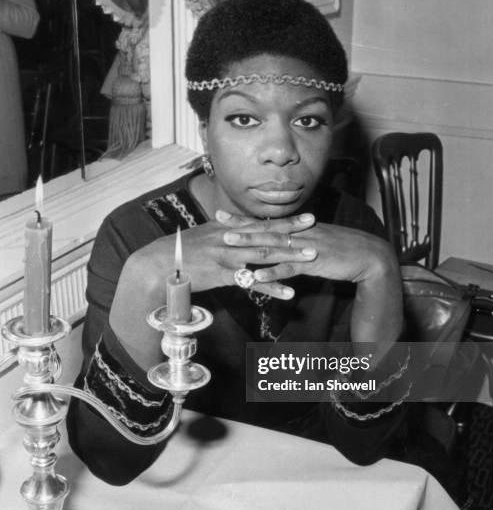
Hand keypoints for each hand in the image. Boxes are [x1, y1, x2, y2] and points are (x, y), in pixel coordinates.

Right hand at [124, 212, 317, 300]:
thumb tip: (232, 227)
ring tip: (312, 257)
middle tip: (316, 229)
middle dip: (294, 232)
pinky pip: (252, 282)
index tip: (306, 217)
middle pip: (267, 234)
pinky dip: (272, 287)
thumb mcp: (203, 236)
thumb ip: (222, 232)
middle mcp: (230, 238)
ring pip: (264, 255)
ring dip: (289, 256)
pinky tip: (289, 292)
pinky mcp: (223, 274)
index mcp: (227, 228)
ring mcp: (228, 255)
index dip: (285, 220)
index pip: (261, 223)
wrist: (160, 263)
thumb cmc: (180, 251)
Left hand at [220, 212, 402, 343]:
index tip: (222, 216)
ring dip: (250, 246)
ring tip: (230, 246)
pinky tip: (257, 277)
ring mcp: (305, 247)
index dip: (243, 219)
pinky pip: (289, 268)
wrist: (368, 255)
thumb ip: (297, 241)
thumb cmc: (342, 249)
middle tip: (218, 225)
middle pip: (265, 230)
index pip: (265, 222)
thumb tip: (279, 242)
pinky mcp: (313, 263)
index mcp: (297, 229)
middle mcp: (298, 234)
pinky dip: (272, 273)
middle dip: (240, 228)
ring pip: (273, 246)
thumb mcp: (316, 241)